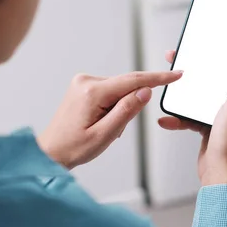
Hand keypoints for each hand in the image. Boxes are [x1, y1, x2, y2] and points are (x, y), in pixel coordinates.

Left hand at [38, 70, 182, 168]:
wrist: (51, 151)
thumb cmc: (74, 147)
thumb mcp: (106, 134)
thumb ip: (127, 111)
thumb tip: (145, 91)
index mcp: (92, 92)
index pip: (133, 80)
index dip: (158, 78)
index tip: (175, 74)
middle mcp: (87, 81)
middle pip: (127, 85)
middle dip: (131, 104)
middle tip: (118, 128)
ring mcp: (84, 82)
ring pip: (120, 89)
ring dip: (121, 107)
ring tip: (106, 128)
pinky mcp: (85, 86)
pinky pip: (111, 91)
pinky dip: (114, 105)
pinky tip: (103, 120)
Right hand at [158, 47, 226, 187]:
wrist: (220, 174)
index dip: (216, 55)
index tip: (200, 45)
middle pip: (209, 80)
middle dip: (193, 71)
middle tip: (175, 60)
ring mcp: (218, 115)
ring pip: (196, 97)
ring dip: (181, 95)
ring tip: (166, 90)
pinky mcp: (206, 127)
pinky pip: (188, 117)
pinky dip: (176, 118)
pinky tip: (165, 119)